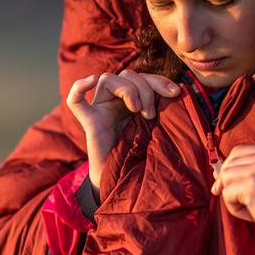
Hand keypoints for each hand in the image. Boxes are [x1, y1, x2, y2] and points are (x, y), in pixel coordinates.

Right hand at [66, 69, 179, 191]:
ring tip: (138, 111)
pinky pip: (74, 101)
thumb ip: (163, 110)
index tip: (175, 93)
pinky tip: (91, 81)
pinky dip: (79, 87)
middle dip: (145, 88)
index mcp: (132, 100)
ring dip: (128, 89)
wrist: (124, 179)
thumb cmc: (142, 155)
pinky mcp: (90, 122)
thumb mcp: (157, 128)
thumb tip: (180, 90)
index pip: (142, 77)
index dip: (159, 80)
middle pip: (127, 75)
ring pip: (108, 79)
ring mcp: (100, 109)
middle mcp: (115, 101)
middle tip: (151, 113)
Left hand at [210, 145, 254, 233]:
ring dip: (232, 196)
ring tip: (250, 208)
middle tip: (233, 198)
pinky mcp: (253, 183)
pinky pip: (227, 193)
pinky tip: (252, 214)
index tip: (227, 185)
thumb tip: (217, 173)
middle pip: (230, 161)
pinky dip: (234, 208)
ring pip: (226, 176)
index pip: (239, 151)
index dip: (230, 168)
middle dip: (226, 181)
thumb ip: (250, 170)